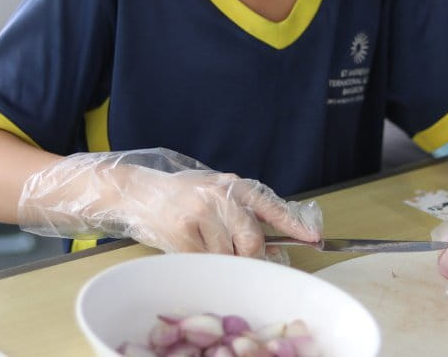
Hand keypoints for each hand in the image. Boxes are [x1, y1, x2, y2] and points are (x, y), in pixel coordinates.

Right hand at [17, 148, 321, 257]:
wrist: (134, 192)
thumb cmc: (177, 196)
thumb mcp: (211, 192)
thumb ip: (238, 212)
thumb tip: (268, 247)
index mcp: (231, 184)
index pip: (270, 205)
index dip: (293, 224)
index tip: (313, 238)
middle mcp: (219, 195)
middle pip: (252, 239)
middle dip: (253, 258)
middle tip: (248, 263)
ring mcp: (200, 214)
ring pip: (229, 255)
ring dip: (224, 262)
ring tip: (207, 248)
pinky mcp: (183, 233)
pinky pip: (205, 262)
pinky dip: (203, 264)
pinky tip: (190, 250)